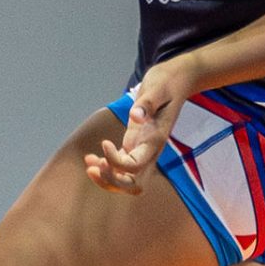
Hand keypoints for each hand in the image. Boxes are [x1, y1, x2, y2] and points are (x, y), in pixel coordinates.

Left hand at [83, 58, 194, 194]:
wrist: (175, 81)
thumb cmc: (166, 83)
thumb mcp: (157, 88)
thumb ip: (147, 103)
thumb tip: (135, 116)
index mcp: (155, 140)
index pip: (135, 166)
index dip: (116, 162)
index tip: (104, 143)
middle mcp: (150, 150)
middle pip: (133, 183)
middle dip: (112, 181)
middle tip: (93, 166)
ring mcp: (143, 150)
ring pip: (126, 179)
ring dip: (107, 179)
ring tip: (89, 164)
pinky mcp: (135, 145)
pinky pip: (121, 167)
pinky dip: (106, 167)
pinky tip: (90, 158)